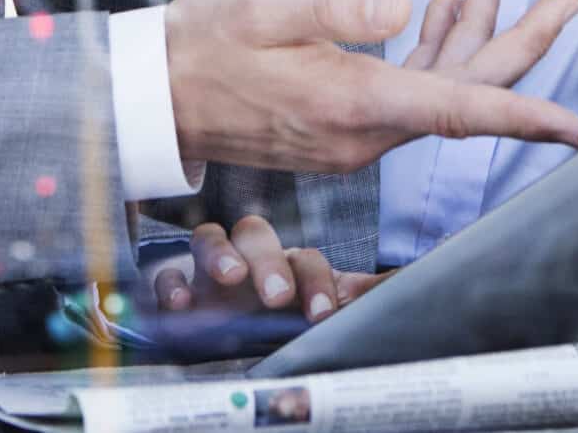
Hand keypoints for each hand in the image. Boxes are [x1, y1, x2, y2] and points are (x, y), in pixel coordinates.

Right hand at [151, 217, 392, 321]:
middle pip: (257, 234)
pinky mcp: (181, 288)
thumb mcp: (325, 312)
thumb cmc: (286, 319)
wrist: (240, 343)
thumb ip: (362, 297)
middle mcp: (251, 258)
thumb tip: (410, 284)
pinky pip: (168, 272)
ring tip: (229, 277)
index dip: (313, 281)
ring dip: (219, 254)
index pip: (304, 257)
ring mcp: (212, 269)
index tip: (319, 313)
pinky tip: (180, 301)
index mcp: (289, 264)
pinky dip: (170, 282)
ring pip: (211, 239)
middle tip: (275, 293)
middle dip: (267, 260)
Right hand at [163, 0, 577, 173]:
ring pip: (438, 88)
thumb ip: (335, 4)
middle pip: (465, 92)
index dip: (522, 116)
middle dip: (521, 43)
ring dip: (473, 34)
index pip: (457, 110)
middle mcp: (363, 129)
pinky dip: (433, 49)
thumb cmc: (202, 42)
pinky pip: (407, 91)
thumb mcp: (263, 3)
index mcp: (352, 102)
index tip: (574, 129)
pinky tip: (439, 8)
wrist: (153, 93)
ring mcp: (353, 131)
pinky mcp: (341, 122)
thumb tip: (400, 5)